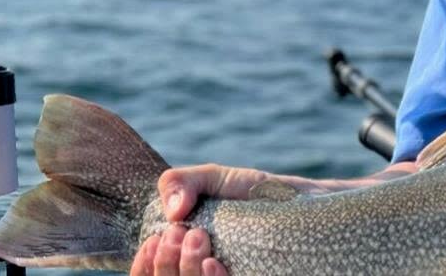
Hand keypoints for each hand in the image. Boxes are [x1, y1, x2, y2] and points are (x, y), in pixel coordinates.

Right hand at [129, 164, 267, 275]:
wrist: (302, 201)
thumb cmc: (253, 193)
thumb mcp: (213, 179)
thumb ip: (181, 182)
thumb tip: (173, 212)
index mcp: (183, 258)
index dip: (143, 268)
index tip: (155, 240)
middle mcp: (200, 273)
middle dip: (166, 264)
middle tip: (181, 233)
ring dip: (186, 270)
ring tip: (199, 238)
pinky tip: (215, 263)